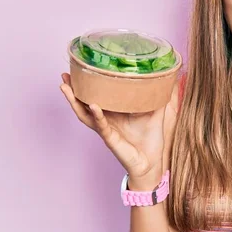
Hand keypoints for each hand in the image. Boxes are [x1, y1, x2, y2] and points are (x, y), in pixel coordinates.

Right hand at [59, 73, 176, 182]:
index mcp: (114, 112)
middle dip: (72, 90)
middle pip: (84, 103)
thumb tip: (167, 77)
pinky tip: (93, 106)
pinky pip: (101, 126)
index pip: (97, 96)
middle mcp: (106, 120)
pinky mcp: (111, 139)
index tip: (80, 69)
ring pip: (85, 114)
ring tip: (66, 87)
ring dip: (74, 101)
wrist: (152, 162)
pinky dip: (97, 115)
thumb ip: (158, 96)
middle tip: (64, 75)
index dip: (87, 85)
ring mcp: (106, 129)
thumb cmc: (151, 138)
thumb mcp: (155, 112)